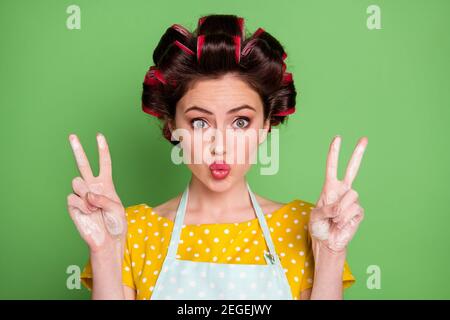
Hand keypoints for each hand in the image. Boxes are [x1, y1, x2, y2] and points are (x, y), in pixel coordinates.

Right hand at [66, 133, 126, 252]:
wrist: (107, 240)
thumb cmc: (115, 224)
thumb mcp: (116, 209)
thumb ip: (103, 199)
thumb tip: (87, 195)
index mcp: (106, 184)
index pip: (104, 163)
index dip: (102, 150)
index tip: (99, 136)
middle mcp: (93, 187)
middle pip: (84, 164)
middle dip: (78, 150)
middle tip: (72, 136)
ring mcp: (82, 195)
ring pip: (77, 181)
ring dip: (86, 194)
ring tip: (94, 208)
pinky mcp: (73, 205)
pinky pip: (73, 197)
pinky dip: (82, 205)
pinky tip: (88, 213)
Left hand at [308, 136, 367, 252]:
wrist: (328, 242)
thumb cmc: (319, 227)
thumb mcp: (316, 216)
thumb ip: (326, 208)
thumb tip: (340, 207)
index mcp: (330, 187)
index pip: (332, 167)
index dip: (334, 153)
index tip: (338, 138)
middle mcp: (342, 191)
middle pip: (352, 169)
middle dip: (358, 154)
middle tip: (364, 138)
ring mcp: (352, 200)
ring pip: (351, 195)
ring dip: (340, 210)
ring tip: (335, 219)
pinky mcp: (359, 211)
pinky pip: (354, 209)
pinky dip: (344, 218)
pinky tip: (341, 223)